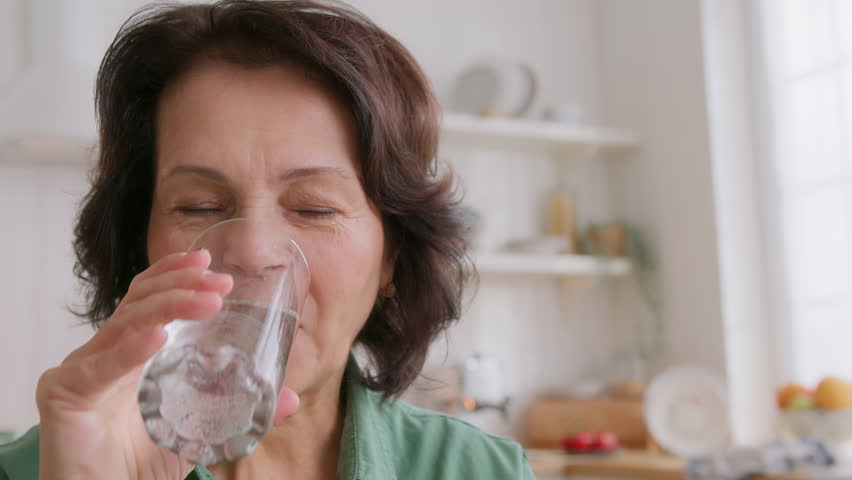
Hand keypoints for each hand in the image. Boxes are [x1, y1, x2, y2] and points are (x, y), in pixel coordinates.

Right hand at [35, 250, 298, 479]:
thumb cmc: (136, 468)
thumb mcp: (197, 432)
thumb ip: (237, 411)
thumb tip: (292, 397)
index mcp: (127, 356)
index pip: (147, 301)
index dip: (173, 275)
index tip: (208, 262)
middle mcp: (100, 355)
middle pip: (139, 303)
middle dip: (180, 285)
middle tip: (220, 280)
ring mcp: (78, 371)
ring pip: (125, 323)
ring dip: (170, 307)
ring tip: (209, 301)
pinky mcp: (63, 394)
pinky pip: (100, 367)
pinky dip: (130, 351)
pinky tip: (160, 338)